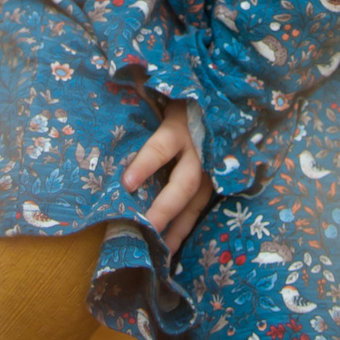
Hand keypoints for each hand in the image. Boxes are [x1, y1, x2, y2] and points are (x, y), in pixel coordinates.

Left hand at [122, 101, 212, 250]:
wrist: (223, 94)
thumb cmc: (182, 96)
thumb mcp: (164, 93)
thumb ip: (142, 94)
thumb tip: (115, 85)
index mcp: (181, 127)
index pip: (161, 147)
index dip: (146, 165)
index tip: (126, 183)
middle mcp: (199, 151)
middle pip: (182, 185)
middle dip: (163, 210)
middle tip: (143, 230)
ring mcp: (210, 168)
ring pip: (194, 203)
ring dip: (176, 229)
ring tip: (159, 253)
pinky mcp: (214, 179)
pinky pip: (199, 208)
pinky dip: (185, 228)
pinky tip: (171, 249)